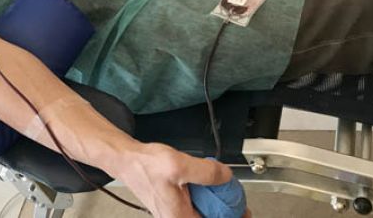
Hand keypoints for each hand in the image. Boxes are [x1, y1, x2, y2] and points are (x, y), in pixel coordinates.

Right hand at [115, 142, 251, 217]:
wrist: (127, 160)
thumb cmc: (144, 165)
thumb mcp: (178, 165)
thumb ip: (206, 172)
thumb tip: (226, 176)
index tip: (244, 213)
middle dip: (226, 213)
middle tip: (241, 206)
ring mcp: (175, 214)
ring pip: (202, 215)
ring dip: (217, 208)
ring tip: (226, 194)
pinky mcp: (174, 206)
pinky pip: (196, 208)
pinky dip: (206, 200)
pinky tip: (210, 187)